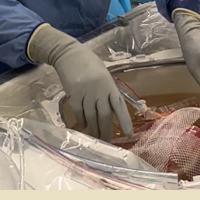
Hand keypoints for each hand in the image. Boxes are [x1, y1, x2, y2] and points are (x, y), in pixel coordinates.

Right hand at [28, 24, 131, 141]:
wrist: (70, 55)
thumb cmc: (90, 64)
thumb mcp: (104, 75)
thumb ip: (108, 91)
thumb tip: (112, 111)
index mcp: (110, 86)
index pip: (120, 106)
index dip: (125, 121)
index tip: (129, 134)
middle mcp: (99, 91)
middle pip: (104, 117)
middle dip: (106, 132)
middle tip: (107, 143)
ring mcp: (86, 93)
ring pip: (91, 117)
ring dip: (94, 130)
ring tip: (96, 138)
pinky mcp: (73, 95)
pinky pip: (79, 113)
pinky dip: (82, 121)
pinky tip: (84, 125)